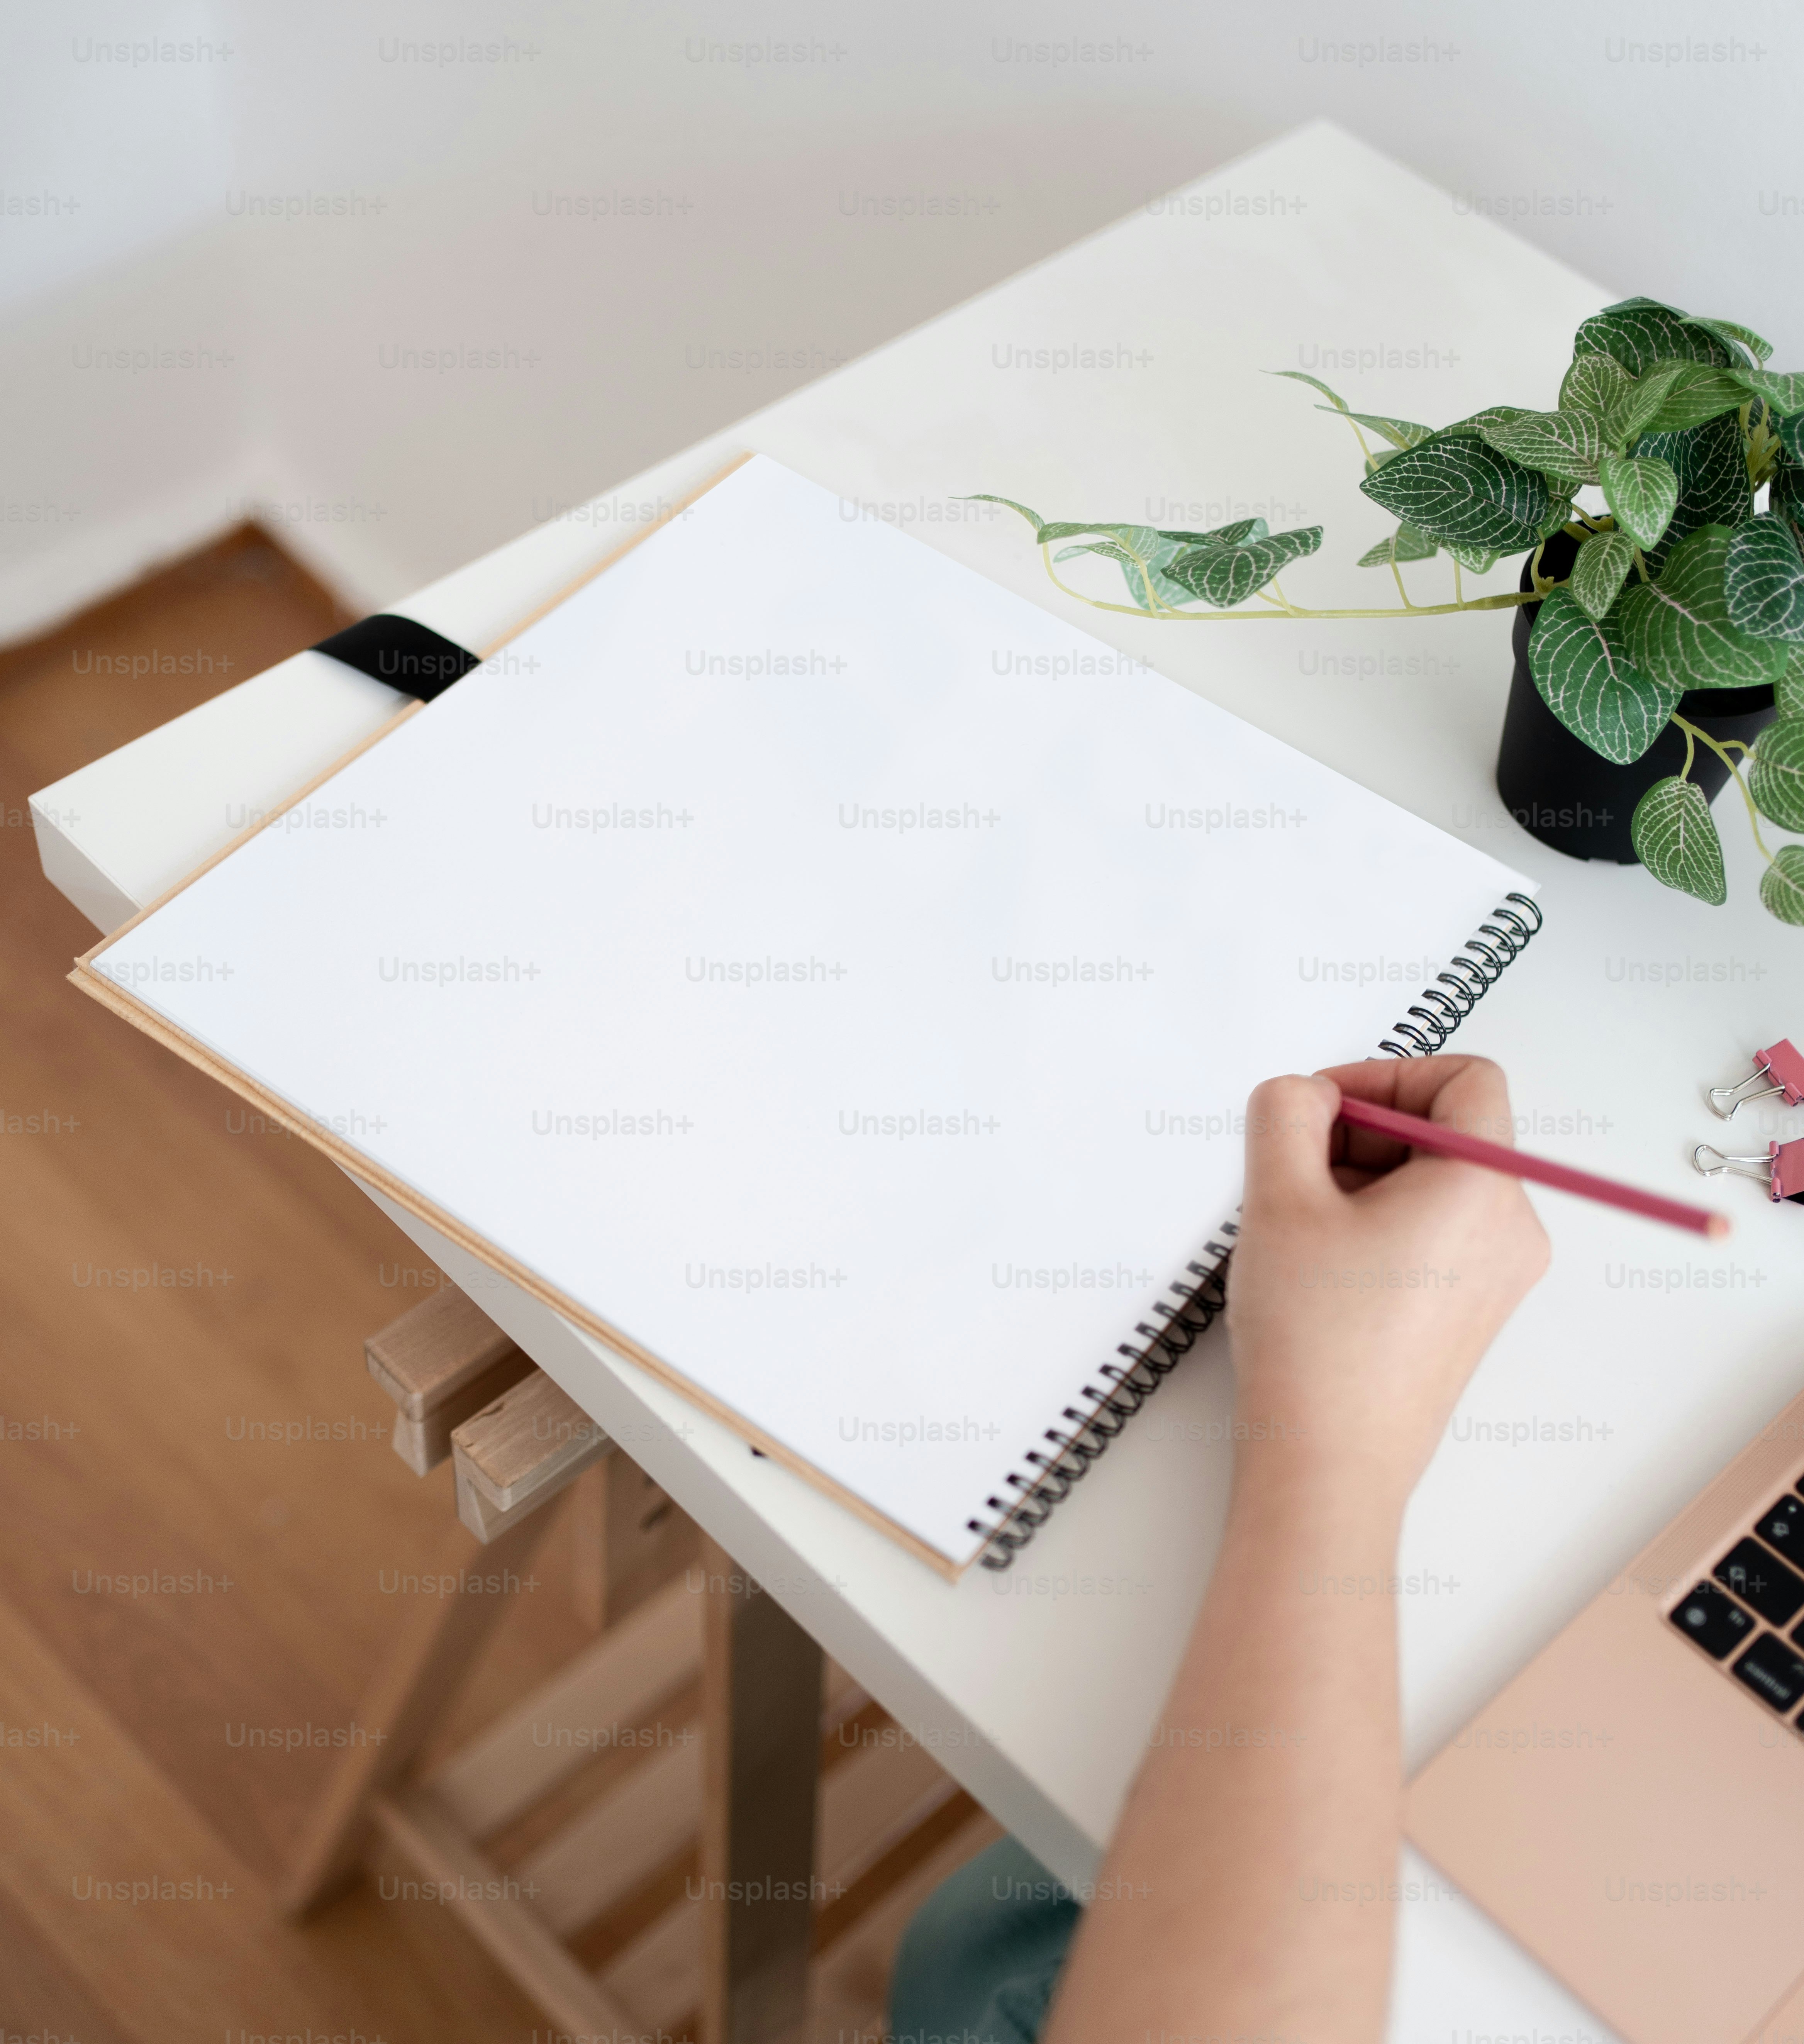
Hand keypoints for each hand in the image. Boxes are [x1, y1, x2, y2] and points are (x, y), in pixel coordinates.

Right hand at [1226, 1056, 1549, 1518]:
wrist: (1330, 1464)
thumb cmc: (1317, 1343)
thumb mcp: (1279, 1198)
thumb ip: (1286, 1112)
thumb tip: (1304, 1094)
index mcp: (1485, 1188)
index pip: (1465, 1078)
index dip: (1387, 1073)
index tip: (1323, 1107)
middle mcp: (1510, 1229)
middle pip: (1445, 1130)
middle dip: (1362, 1131)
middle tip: (1293, 1171)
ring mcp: (1495, 1277)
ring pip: (1430, 1183)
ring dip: (1360, 1181)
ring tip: (1300, 1228)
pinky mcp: (1468, 1312)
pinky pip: (1429, 1233)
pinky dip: (1374, 1225)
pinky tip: (1320, 1264)